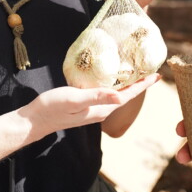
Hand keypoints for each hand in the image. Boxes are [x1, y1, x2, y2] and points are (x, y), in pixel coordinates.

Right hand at [21, 75, 157, 143]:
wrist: (35, 120)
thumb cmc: (53, 108)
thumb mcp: (75, 99)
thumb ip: (97, 97)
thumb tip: (120, 97)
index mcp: (101, 109)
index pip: (127, 97)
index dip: (142, 86)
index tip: (156, 76)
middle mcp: (100, 110)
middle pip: (125, 96)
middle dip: (139, 84)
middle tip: (151, 71)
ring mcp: (92, 109)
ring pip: (116, 95)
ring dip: (127, 84)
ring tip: (136, 72)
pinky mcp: (84, 105)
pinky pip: (105, 94)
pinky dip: (113, 85)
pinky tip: (111, 78)